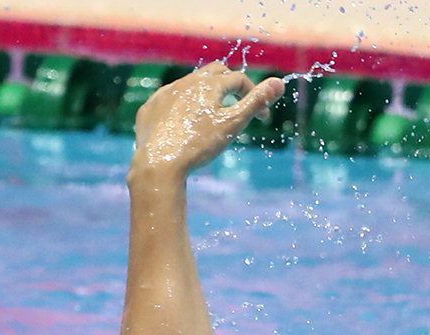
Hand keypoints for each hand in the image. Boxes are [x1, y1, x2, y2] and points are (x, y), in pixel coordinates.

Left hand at [131, 62, 284, 177]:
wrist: (159, 165)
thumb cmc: (199, 146)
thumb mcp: (232, 125)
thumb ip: (255, 102)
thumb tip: (279, 83)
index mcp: (209, 84)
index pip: (238, 80)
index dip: (253, 95)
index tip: (262, 117)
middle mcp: (186, 82)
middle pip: (214, 73)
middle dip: (229, 85)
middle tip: (236, 103)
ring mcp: (165, 94)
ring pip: (189, 86)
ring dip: (204, 95)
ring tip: (210, 115)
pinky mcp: (150, 108)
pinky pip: (168, 101)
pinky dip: (180, 107)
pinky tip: (183, 124)